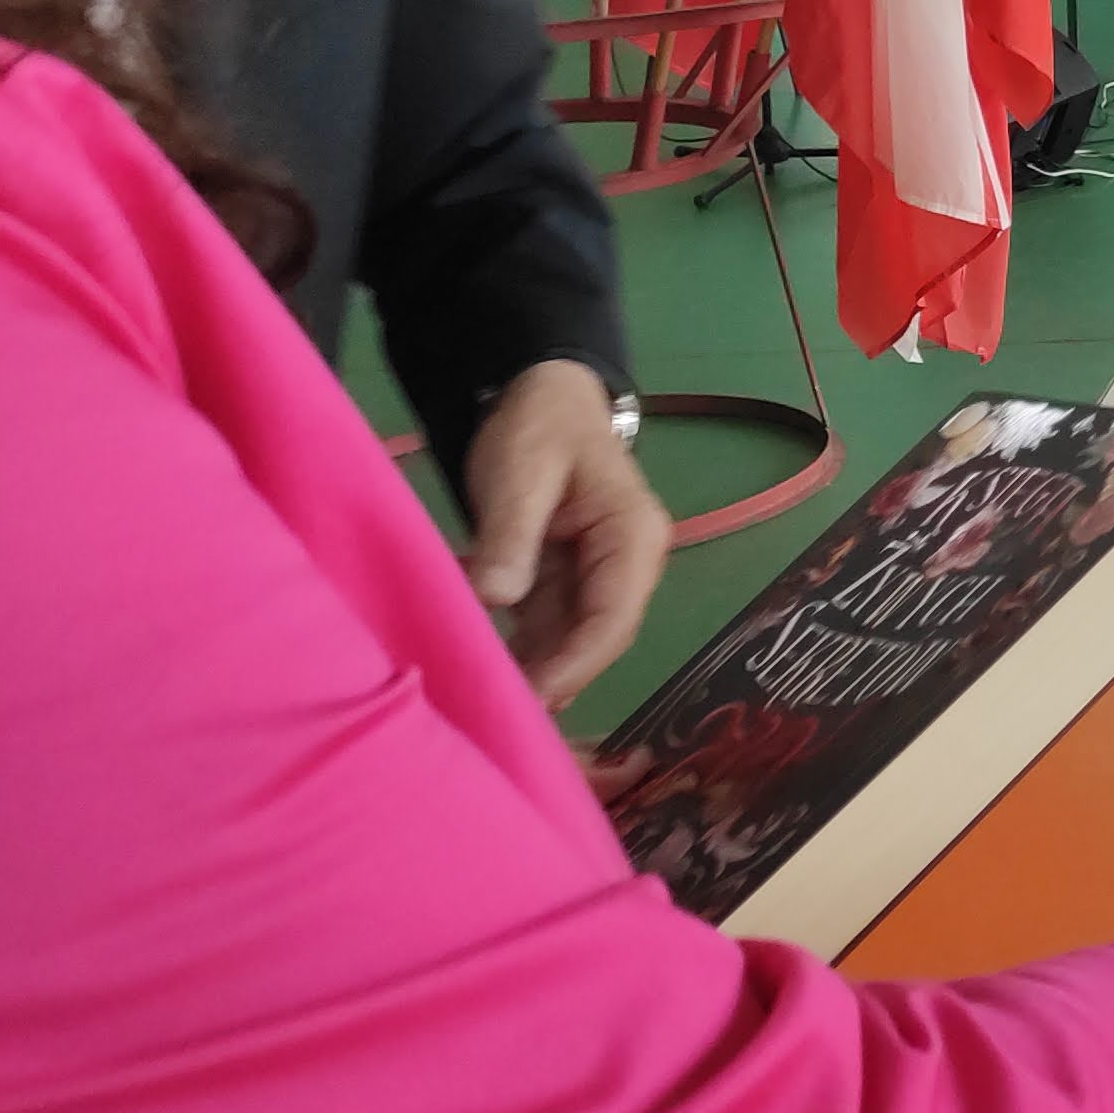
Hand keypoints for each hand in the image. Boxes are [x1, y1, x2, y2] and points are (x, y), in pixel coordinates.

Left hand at [462, 360, 669, 709]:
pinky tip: (481, 673)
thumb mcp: (519, 472)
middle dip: (552, 678)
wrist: (539, 395)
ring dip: (531, 672)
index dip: (574, 663)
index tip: (528, 698)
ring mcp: (596, 578)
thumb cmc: (538, 426)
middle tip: (496, 716)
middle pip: (597, 639)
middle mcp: (626, 565)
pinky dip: (516, 653)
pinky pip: (546, 631)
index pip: (614, 616)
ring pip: (570, 643)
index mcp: (632, 536)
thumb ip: (510, 535)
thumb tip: (496, 599)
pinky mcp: (564, 584)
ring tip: (481, 703)